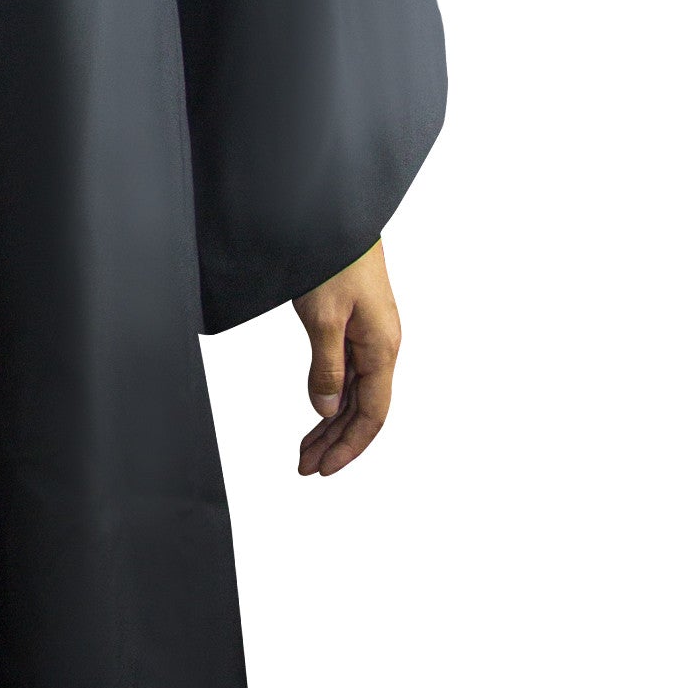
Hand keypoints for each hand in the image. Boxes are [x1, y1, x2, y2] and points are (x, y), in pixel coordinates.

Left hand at [293, 239, 401, 476]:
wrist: (334, 218)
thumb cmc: (333, 259)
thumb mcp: (324, 316)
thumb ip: (327, 365)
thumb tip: (328, 409)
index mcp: (382, 348)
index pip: (372, 414)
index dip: (350, 446)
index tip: (323, 469)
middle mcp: (382, 347)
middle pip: (364, 409)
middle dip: (335, 442)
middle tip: (305, 466)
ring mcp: (370, 337)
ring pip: (355, 394)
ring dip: (331, 424)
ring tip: (305, 449)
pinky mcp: (355, 326)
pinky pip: (347, 373)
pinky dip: (331, 396)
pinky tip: (319, 412)